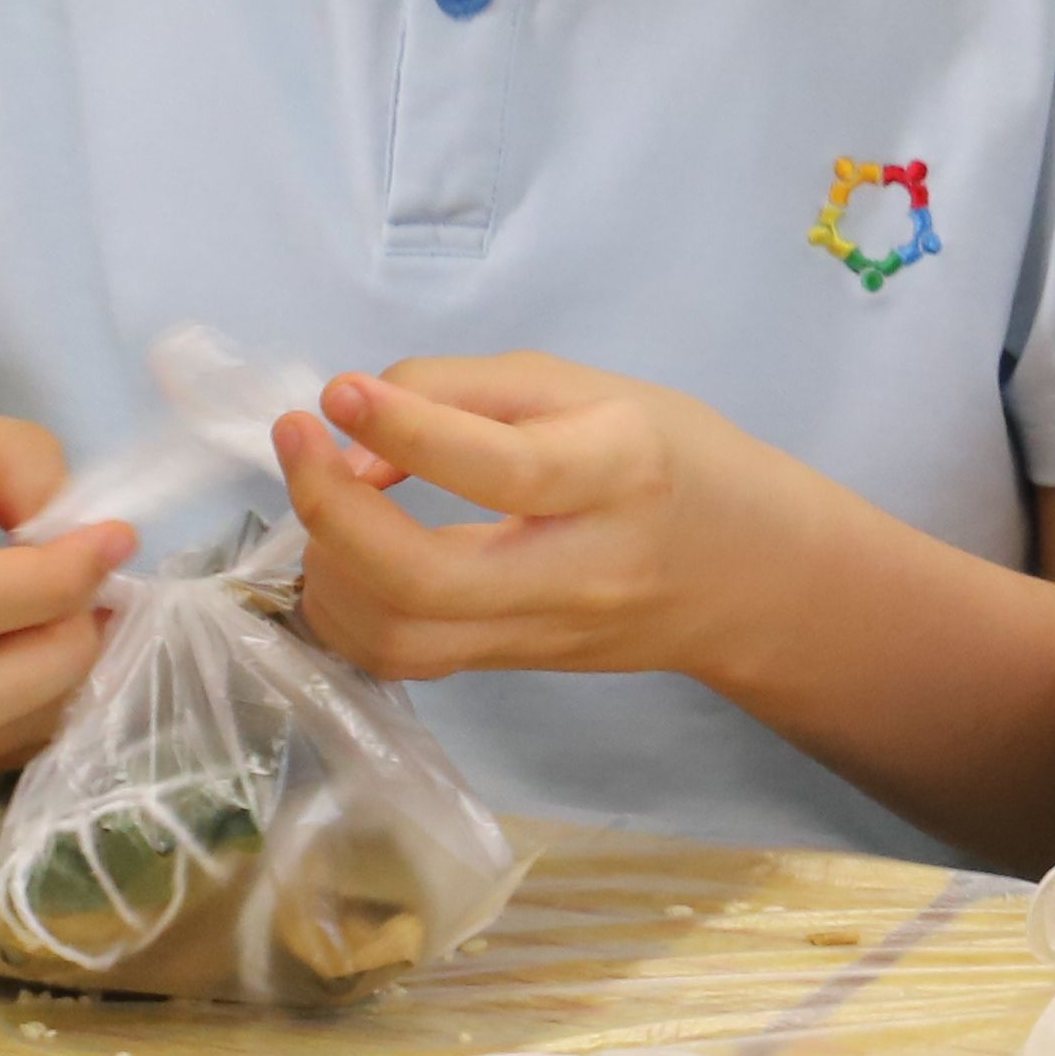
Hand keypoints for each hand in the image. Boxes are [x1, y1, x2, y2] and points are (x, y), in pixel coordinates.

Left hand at [274, 351, 781, 683]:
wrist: (755, 577)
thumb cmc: (677, 459)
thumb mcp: (597, 389)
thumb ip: (473, 391)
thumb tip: (355, 426)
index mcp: (618, 475)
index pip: (502, 467)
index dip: (406, 429)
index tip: (337, 393)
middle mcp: (580, 569)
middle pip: (425, 580)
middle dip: (333, 512)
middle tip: (300, 440)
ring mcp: (544, 633)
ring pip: (399, 637)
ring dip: (328, 570)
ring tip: (324, 500)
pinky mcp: (513, 666)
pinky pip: (404, 656)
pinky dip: (348, 609)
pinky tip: (346, 554)